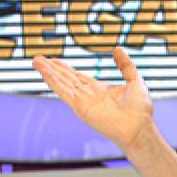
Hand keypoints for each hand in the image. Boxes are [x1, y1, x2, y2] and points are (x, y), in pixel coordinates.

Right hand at [33, 47, 153, 150]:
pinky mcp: (81, 108)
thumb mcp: (135, 80)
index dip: (64, 68)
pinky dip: (54, 83)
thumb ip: (126, 65)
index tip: (53, 60)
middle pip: (66, 78)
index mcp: (98, 89)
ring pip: (62, 84)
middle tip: (37, 59)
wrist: (140, 127)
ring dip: (48, 73)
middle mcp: (88, 95)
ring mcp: (83, 102)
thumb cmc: (140, 110)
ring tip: (36, 62)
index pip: (77, 76)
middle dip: (52, 68)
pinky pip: (65, 93)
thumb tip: (117, 49)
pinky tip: (46, 73)